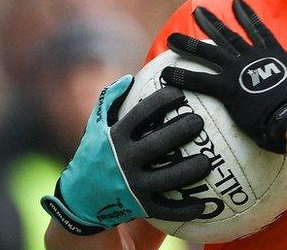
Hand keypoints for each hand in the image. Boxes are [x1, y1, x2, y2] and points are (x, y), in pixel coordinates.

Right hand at [41, 76, 209, 234]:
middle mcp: (123, 161)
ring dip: (188, 171)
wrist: (79, 200)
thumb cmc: (94, 156)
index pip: (140, 115)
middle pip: (157, 144)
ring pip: (166, 178)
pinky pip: (166, 209)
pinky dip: (184, 210)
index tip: (180, 93)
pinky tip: (204, 204)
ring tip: (208, 161)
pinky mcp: (139, 207)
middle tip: (199, 122)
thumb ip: (109, 102)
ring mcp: (132, 185)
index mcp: (115, 138)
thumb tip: (129, 77)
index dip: (161, 102)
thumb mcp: (94, 128)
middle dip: (180, 131)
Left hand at [162, 0, 286, 153]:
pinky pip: (198, 80)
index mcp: (274, 55)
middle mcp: (253, 57)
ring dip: (189, 44)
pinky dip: (181, 77)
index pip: (258, 30)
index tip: (237, 3)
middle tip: (198, 11)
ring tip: (173, 38)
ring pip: (208, 53)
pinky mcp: (226, 87)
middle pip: (227, 36)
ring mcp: (238, 70)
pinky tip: (165, 74)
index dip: (247, 16)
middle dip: (211, 22)